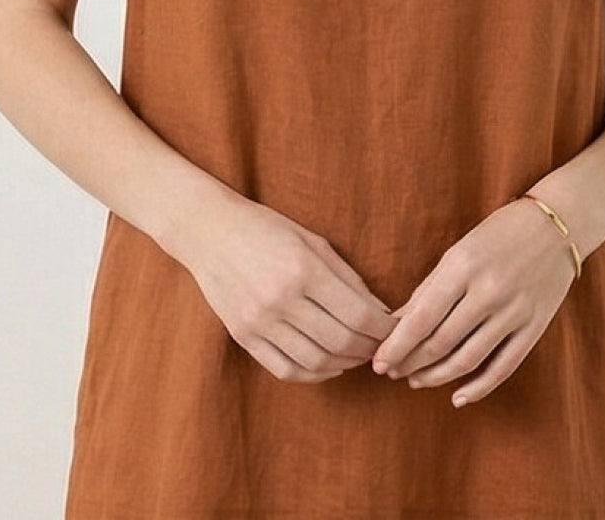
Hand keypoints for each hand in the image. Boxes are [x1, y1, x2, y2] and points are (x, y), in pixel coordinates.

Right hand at [166, 188, 398, 383]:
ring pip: (316, 362)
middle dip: (369, 349)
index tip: (394, 330)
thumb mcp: (312, 241)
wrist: (210, 232)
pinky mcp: (243, 337)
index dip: (383, 329)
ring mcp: (260, 322)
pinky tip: (328, 365)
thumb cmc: (268, 229)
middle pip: (341, 342)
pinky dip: (314, 374)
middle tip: (380, 346)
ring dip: (345, 364)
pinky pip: (286, 370)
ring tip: (357, 356)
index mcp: (304, 270)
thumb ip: (347, 278)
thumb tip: (380, 312)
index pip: (359, 315)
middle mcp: (282, 300)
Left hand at [370, 198, 576, 406]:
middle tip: (392, 372)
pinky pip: (503, 368)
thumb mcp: (458, 251)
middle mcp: (489, 292)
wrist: (556, 226)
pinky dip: (478, 388)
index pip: (422, 318)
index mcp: (463, 266)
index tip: (377, 362)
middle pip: (441, 343)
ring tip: (415, 381)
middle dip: (411, 363)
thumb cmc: (498, 233)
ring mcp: (514, 312)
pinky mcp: (534, 328)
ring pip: (468, 360)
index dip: (397, 345)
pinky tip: (457, 397)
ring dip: (436, 377)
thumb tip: (396, 324)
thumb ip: (429, 289)